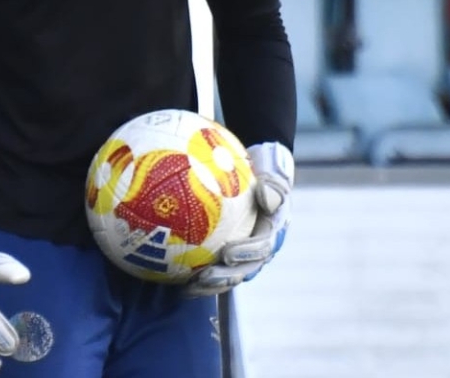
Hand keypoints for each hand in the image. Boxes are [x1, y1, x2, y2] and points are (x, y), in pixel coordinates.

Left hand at [186, 141, 293, 297]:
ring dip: (210, 285)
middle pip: (245, 268)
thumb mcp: (273, 161)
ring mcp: (242, 251)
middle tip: (205, 277)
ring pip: (228, 274)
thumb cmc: (261, 163)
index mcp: (274, 227)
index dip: (248, 254)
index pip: (264, 246)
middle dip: (226, 277)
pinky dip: (193, 274)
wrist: (250, 168)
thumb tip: (266, 198)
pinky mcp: (224, 253)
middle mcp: (260, 245)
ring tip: (189, 287)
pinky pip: (209, 265)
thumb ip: (276, 179)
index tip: (228, 254)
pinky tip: (174, 280)